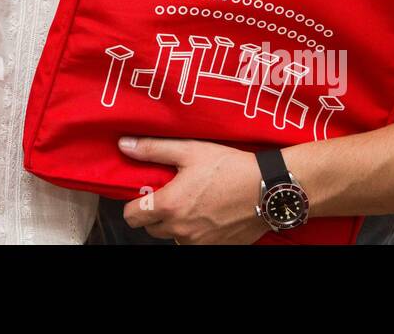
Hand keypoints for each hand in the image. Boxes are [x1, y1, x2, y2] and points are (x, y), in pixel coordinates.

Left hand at [119, 137, 267, 243]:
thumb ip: (154, 149)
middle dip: (155, 213)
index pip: (132, 216)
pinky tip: (208, 212)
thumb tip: (125, 145)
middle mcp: (180, 229)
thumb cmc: (229, 167)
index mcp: (170, 206)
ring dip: (176, 223)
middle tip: (171, 193)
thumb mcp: (189, 150)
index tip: (146, 193)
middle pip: (151, 228)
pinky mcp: (216, 248)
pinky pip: (195, 242)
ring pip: (173, 236)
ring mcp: (199, 242)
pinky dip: (196, 231)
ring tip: (192, 202)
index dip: (134, 204)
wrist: (267, 189)